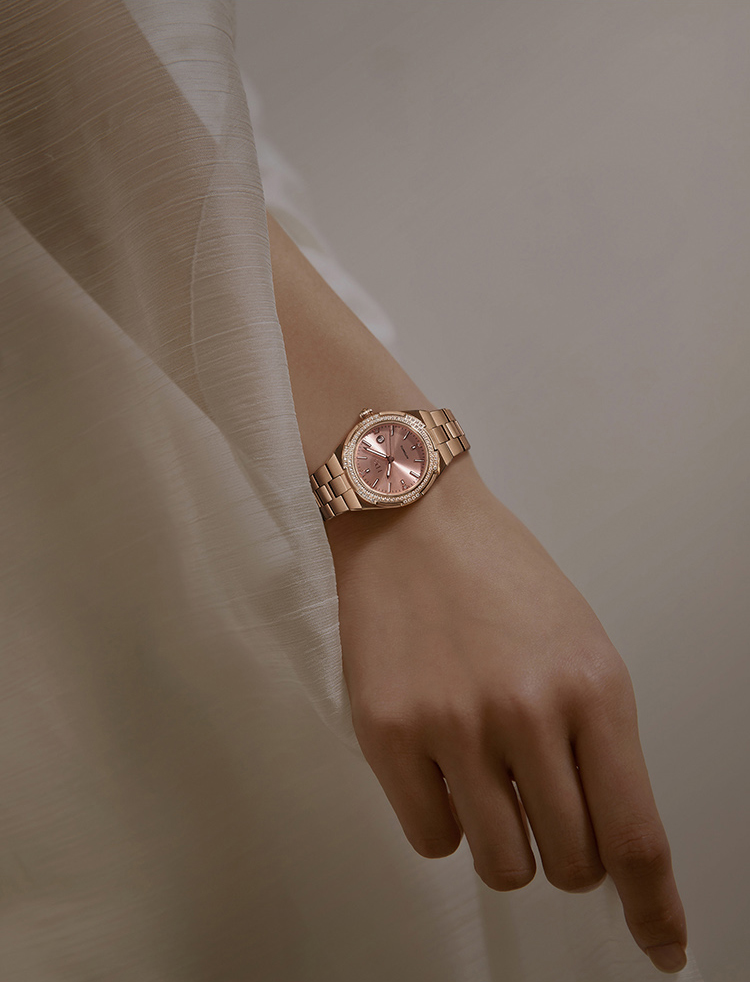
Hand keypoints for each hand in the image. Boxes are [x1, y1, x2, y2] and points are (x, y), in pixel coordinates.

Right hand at [326, 455, 687, 974]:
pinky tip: (439, 766)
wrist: (414, 522)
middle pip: (570, 864)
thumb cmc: (501, 577)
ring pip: (501, 865)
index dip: (653, 907)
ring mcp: (451, 726)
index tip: (661, 946)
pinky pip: (431, 839)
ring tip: (487, 782)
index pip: (635, 834)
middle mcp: (527, 714)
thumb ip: (599, 740)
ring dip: (505, 842)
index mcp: (593, 688)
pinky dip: (444, 820)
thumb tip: (605, 836)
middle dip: (566, 852)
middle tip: (542, 804)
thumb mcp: (582, 646)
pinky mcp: (386, 734)